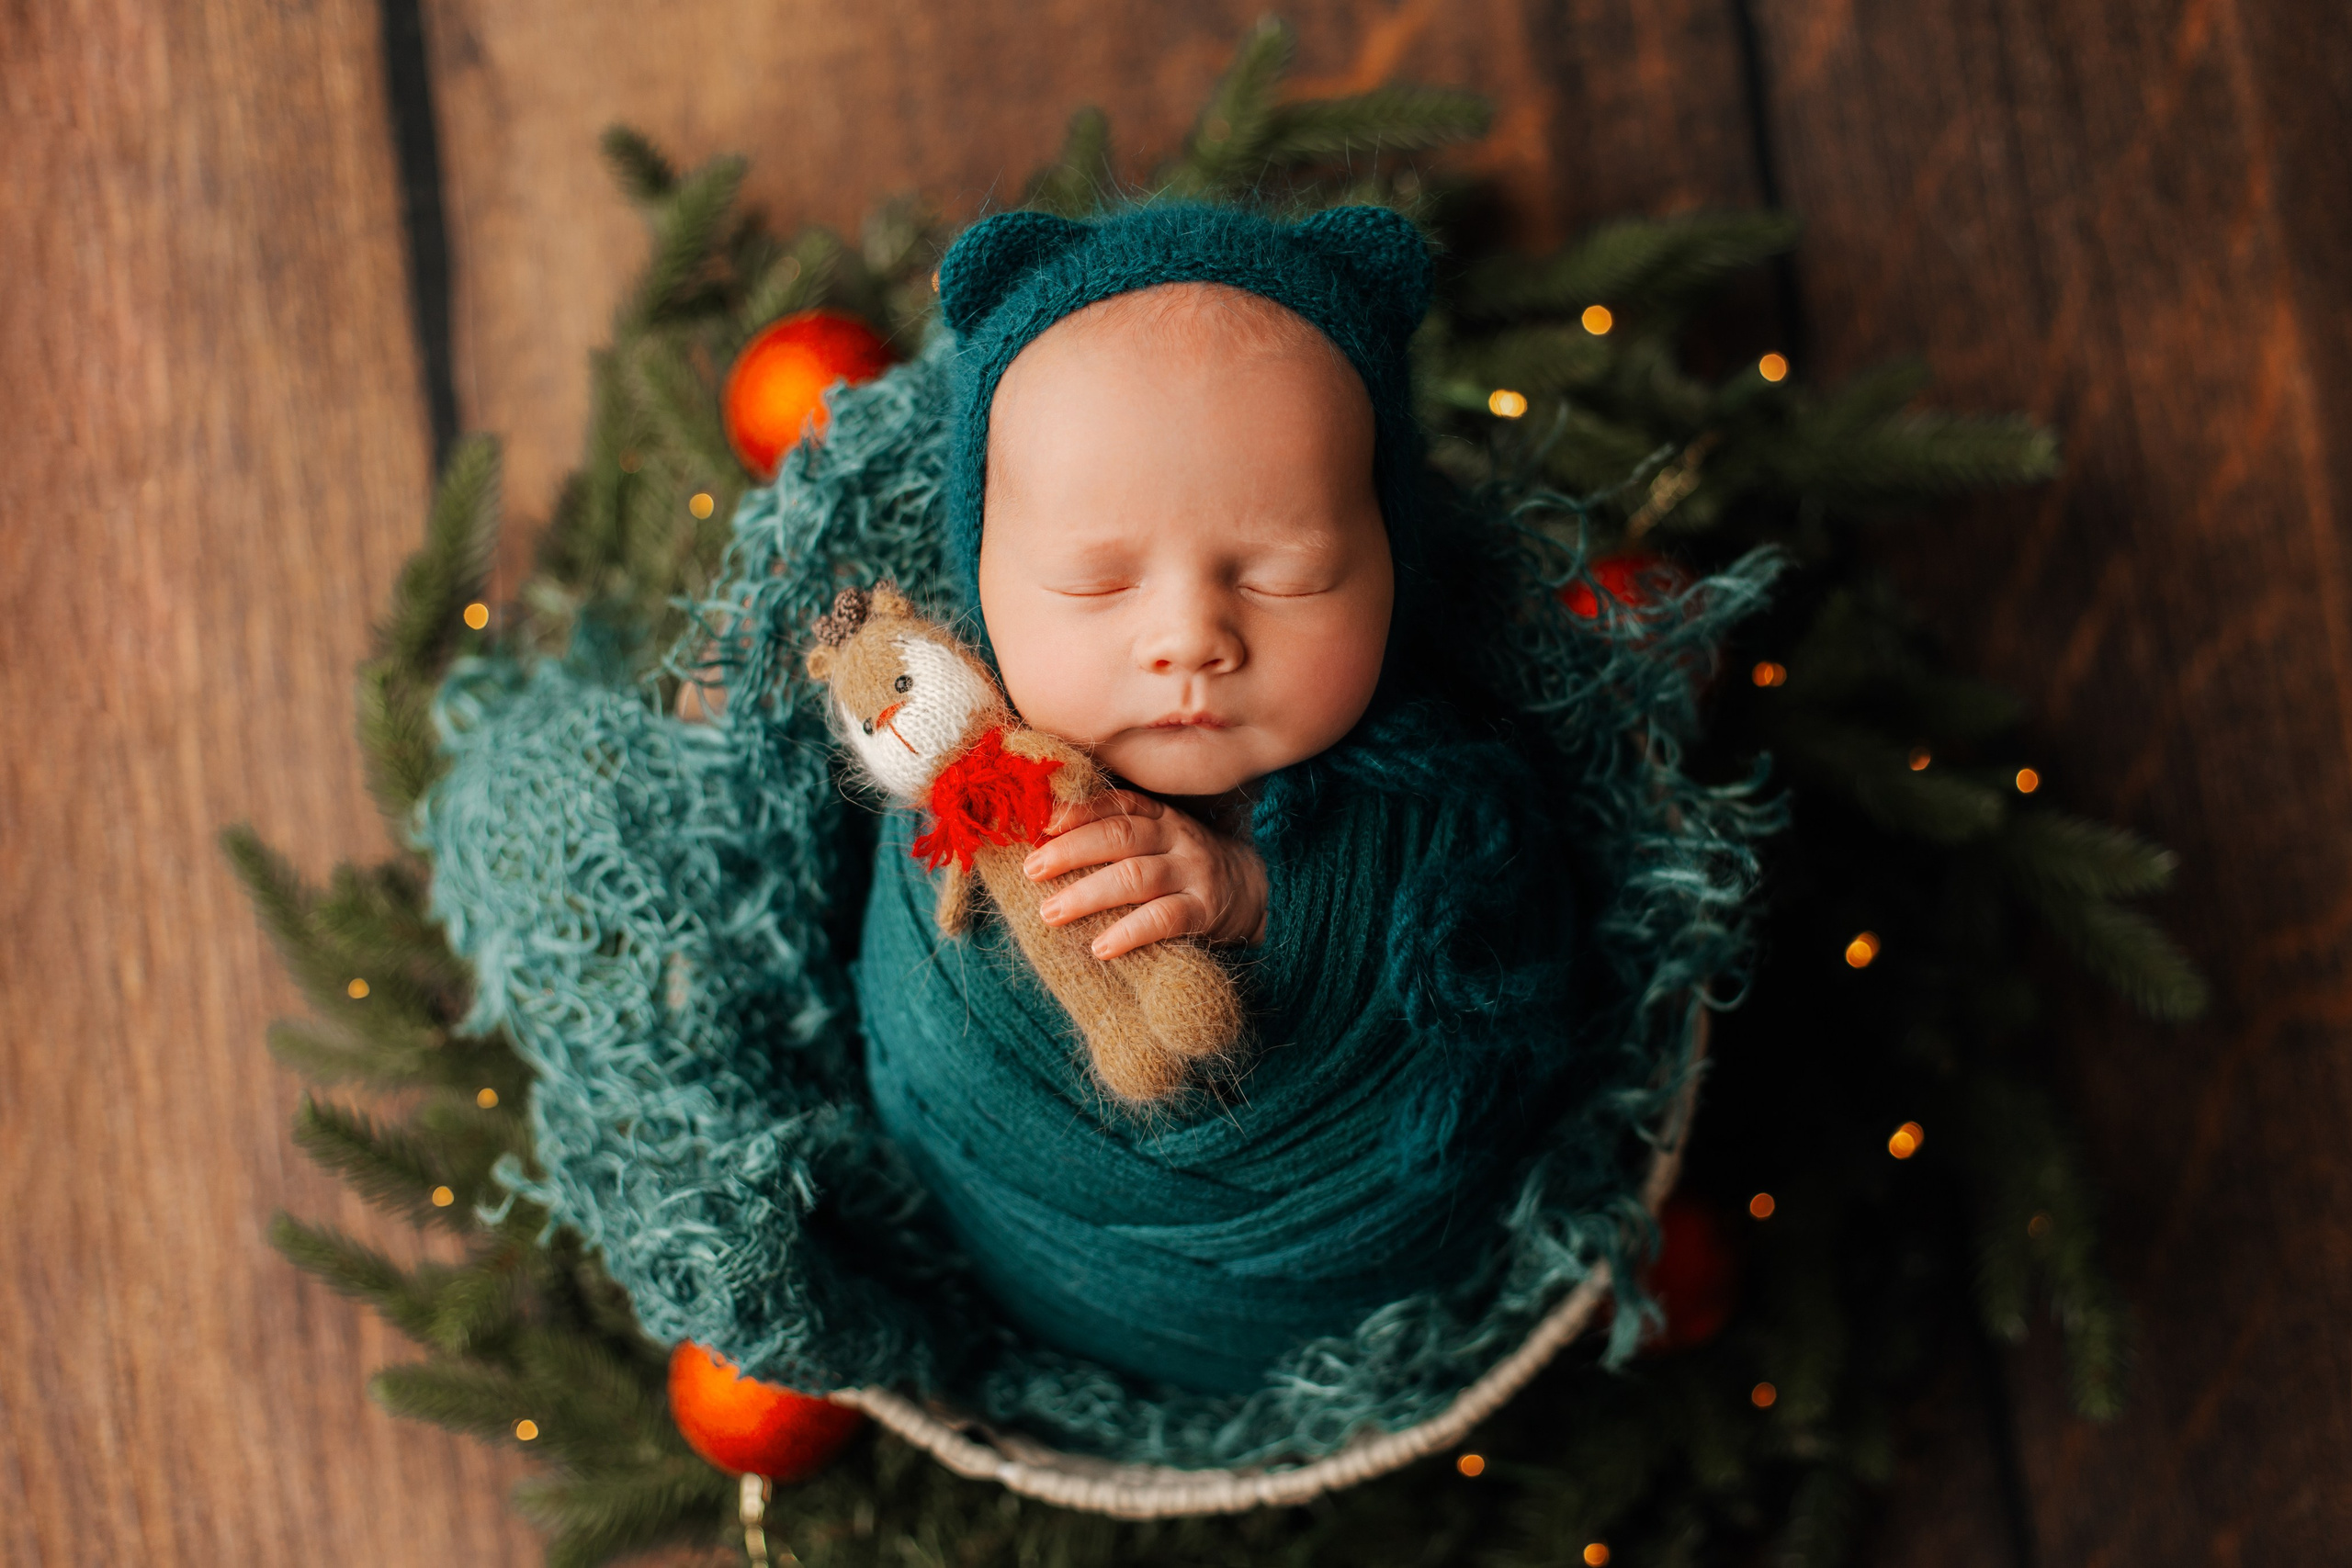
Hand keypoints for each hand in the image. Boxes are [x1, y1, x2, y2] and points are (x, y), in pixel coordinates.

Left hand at [1023, 790, 1267, 959]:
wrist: (1259, 894)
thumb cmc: (1188, 870)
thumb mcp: (1161, 842)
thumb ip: (1119, 838)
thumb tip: (1046, 843)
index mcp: (1162, 816)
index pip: (1118, 804)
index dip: (1079, 810)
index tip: (1042, 823)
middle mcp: (1178, 838)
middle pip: (1119, 836)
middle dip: (1070, 851)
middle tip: (1032, 870)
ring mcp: (1194, 873)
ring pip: (1135, 877)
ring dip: (1087, 894)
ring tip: (1051, 912)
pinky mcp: (1206, 911)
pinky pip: (1164, 919)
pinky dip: (1129, 932)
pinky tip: (1100, 948)